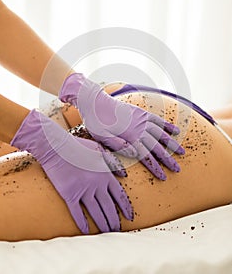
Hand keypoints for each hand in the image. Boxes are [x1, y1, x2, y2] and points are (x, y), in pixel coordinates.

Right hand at [11, 110, 132, 233]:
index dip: (126, 208)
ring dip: (103, 225)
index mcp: (105, 174)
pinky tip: (87, 231)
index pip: (120, 195)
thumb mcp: (100, 149)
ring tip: (108, 234)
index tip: (130, 217)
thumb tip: (124, 175)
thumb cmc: (78, 146)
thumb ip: (114, 162)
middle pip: (109, 207)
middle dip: (115, 221)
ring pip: (96, 213)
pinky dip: (83, 223)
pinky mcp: (69, 195)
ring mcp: (83, 191)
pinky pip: (77, 213)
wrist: (56, 148)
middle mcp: (96, 185)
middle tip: (118, 231)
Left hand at [59, 74, 184, 179]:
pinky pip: (158, 119)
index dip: (155, 167)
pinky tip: (176, 130)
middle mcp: (139, 128)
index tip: (163, 176)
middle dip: (167, 159)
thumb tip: (135, 154)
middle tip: (177, 169)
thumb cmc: (95, 121)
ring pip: (161, 133)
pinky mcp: (141, 112)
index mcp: (129, 137)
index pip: (146, 155)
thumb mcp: (102, 137)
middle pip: (156, 146)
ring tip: (182, 152)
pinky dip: (167, 125)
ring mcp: (142, 119)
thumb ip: (118, 145)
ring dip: (172, 143)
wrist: (95, 101)